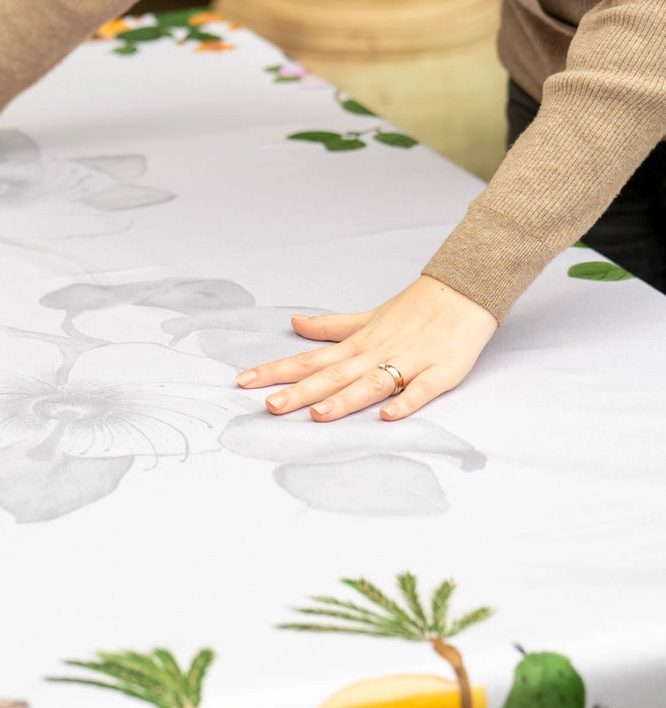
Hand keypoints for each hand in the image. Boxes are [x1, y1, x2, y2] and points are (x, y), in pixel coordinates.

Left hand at [235, 276, 497, 421]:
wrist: (463, 292)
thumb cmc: (412, 310)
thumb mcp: (365, 318)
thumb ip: (330, 327)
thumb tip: (294, 323)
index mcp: (355, 345)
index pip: (308, 360)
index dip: (276, 371)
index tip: (243, 381)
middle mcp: (375, 354)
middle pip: (333, 376)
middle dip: (300, 392)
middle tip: (270, 407)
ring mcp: (408, 362)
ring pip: (371, 383)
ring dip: (345, 400)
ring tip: (318, 415)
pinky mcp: (440, 371)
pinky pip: (421, 389)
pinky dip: (405, 401)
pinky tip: (387, 415)